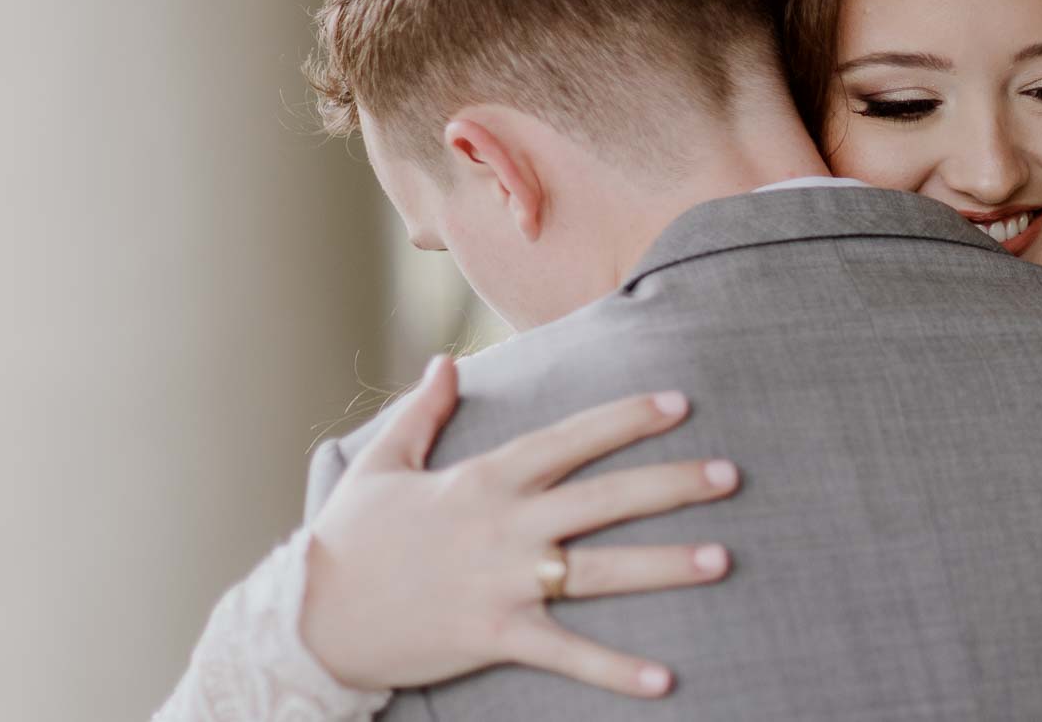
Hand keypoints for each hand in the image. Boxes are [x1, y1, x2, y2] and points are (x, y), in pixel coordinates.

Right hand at [302, 355, 739, 696]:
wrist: (310, 619)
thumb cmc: (349, 539)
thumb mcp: (383, 464)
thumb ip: (423, 411)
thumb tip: (446, 361)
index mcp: (484, 479)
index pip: (570, 439)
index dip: (626, 418)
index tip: (679, 403)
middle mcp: (504, 525)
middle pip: (603, 498)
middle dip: (671, 484)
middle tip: (731, 474)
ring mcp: (503, 582)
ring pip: (600, 570)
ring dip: (664, 566)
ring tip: (723, 558)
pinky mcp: (496, 635)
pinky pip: (568, 654)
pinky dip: (615, 669)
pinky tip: (665, 679)